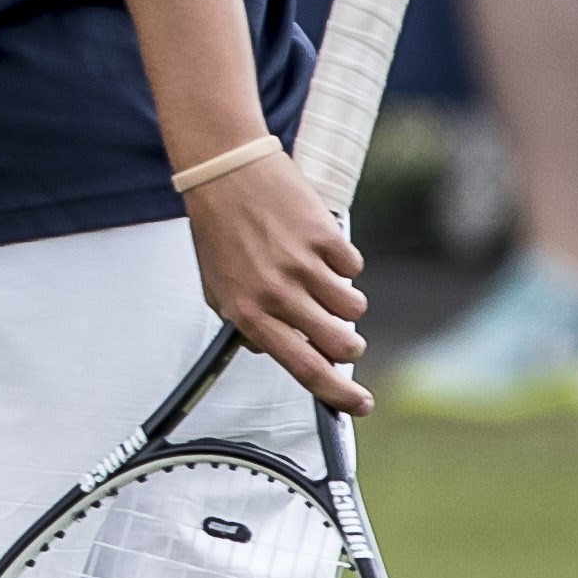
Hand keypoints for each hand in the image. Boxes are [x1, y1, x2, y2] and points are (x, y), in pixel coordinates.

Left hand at [184, 155, 372, 414]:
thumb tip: (284, 353)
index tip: (359, 405)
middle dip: (348, 344)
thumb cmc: (219, 229)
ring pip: (354, 308)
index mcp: (248, 312)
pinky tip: (313, 244)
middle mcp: (276, 293)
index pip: (303, 369)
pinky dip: (341, 261)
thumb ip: (248, 325)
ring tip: (316, 276)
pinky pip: (354, 268)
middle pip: (343, 345)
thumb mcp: (218, 287)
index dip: (338, 394)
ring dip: (343, 300)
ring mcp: (303, 265)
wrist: (223, 171)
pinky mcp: (325, 237)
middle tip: (337, 330)